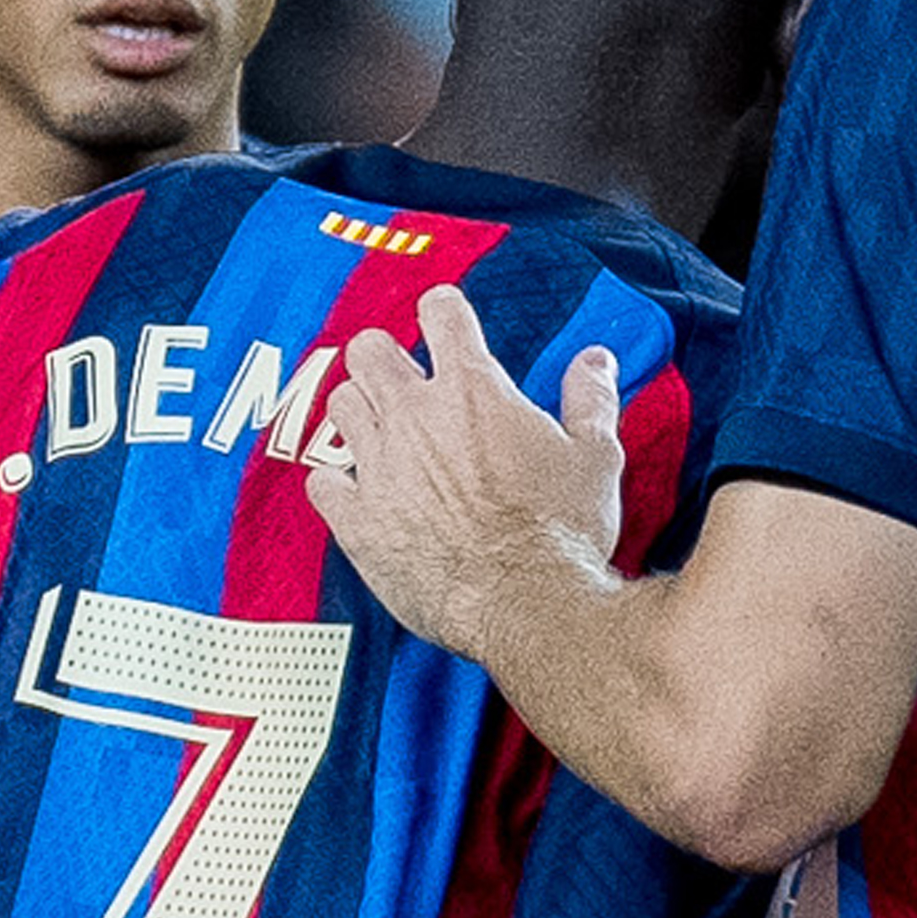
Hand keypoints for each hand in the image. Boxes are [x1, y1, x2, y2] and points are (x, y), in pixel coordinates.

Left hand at [316, 273, 627, 663]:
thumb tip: (595, 362)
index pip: (440, 312)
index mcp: (473, 391)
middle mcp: (416, 419)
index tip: (447, 322)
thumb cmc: (563, 535)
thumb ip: (590, 400)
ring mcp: (381, 468)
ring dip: (358, 410)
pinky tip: (353, 489)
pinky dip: (334, 483)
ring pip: (340, 406)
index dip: (444, 312)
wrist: (527, 605)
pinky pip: (321, 484)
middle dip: (383, 355)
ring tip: (379, 428)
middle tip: (401, 375)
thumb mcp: (595, 458)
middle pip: (369, 350)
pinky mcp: (359, 521)